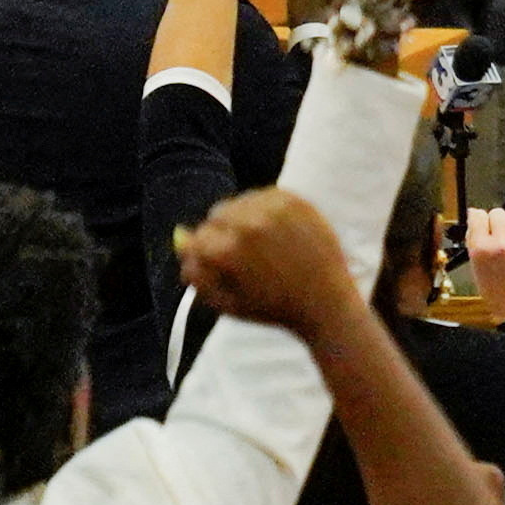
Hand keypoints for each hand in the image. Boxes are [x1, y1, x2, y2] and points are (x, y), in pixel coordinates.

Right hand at [177, 187, 357, 339]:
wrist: (326, 302)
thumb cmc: (273, 308)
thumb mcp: (225, 303)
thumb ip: (196, 273)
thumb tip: (179, 239)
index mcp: (227, 251)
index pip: (197, 237)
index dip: (206, 253)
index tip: (222, 263)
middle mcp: (248, 225)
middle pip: (216, 215)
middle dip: (222, 233)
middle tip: (243, 253)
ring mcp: (274, 210)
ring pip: (239, 202)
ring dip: (242, 218)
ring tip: (260, 243)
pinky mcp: (295, 201)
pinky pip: (264, 196)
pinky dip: (264, 209)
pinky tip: (275, 230)